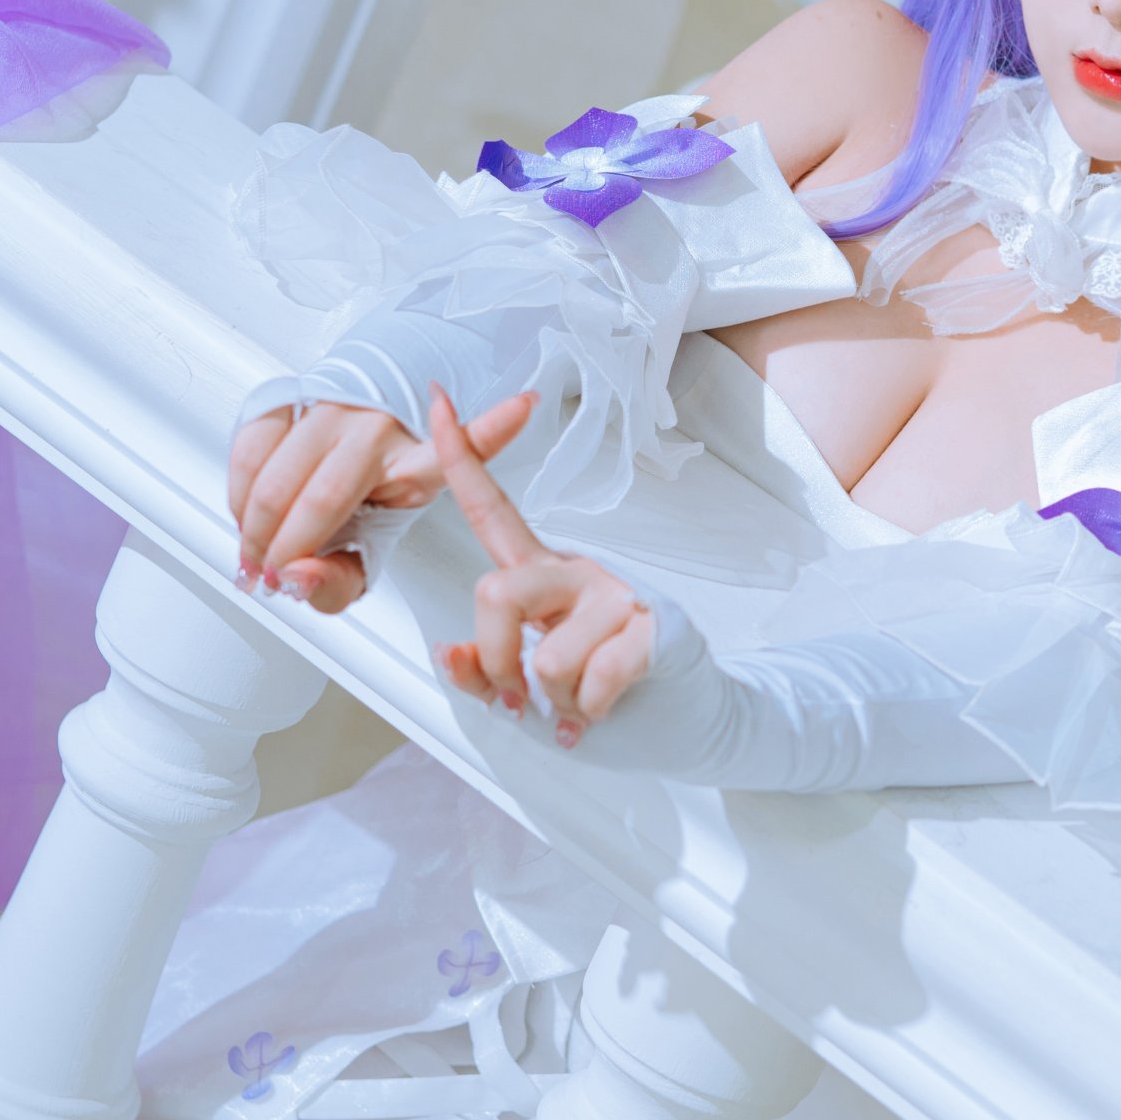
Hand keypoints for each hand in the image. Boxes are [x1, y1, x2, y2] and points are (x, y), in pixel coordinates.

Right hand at [228, 387, 536, 612]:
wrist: (336, 438)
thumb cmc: (361, 496)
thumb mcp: (369, 551)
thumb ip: (336, 583)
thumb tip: (296, 576)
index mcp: (417, 465)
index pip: (464, 447)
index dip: (492, 426)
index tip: (524, 404)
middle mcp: (377, 430)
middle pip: (322, 499)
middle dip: (286, 550)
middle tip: (274, 577)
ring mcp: (332, 408)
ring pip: (277, 477)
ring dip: (255, 530)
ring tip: (257, 560)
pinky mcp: (290, 396)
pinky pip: (251, 448)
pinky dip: (238, 494)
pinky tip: (247, 519)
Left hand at [427, 387, 655, 744]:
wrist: (684, 720)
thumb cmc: (602, 697)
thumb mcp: (526, 688)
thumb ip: (481, 670)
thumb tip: (448, 653)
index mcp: (540, 574)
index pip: (490, 509)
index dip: (460, 456)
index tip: (436, 399)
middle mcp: (576, 572)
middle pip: (496, 593)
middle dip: (496, 663)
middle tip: (520, 700)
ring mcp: (616, 595)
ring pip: (545, 655)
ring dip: (556, 701)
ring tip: (579, 705)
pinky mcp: (654, 625)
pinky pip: (596, 676)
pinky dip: (592, 711)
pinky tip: (604, 710)